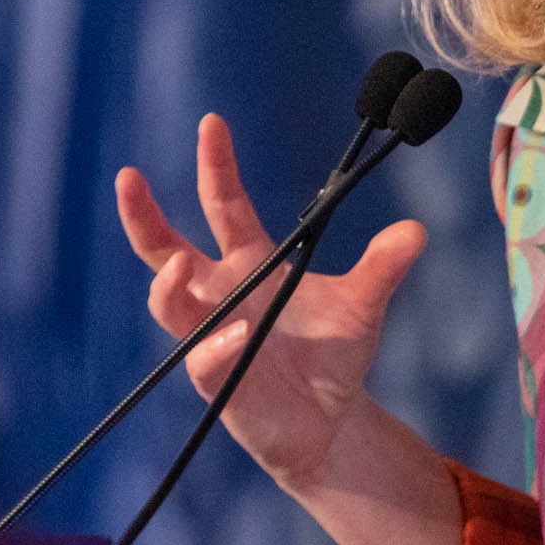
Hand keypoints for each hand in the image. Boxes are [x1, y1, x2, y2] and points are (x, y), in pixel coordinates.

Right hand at [115, 113, 426, 486]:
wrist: (332, 422)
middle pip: (164, 248)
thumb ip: (382, 268)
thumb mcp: (364, 306)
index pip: (223, 204)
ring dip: (168, 285)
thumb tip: (416, 232)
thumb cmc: (336, 356)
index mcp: (252, 262)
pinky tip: (236, 337)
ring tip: (178, 266)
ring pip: (168, 304)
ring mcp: (211, 336)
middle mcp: (222, 294)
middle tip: (129, 178)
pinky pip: (203, 359)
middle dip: (142, 215)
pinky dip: (216, 345)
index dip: (216, 165)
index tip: (212, 123)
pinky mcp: (217, 381)